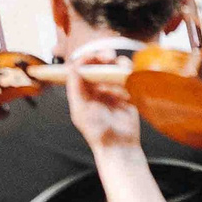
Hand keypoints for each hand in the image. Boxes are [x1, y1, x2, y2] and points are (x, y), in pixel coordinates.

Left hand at [63, 40, 141, 154]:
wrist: (119, 146)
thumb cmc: (97, 131)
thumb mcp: (80, 110)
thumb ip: (75, 88)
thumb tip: (73, 67)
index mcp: (83, 90)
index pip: (83, 67)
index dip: (87, 58)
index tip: (94, 56)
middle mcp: (97, 88)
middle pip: (100, 64)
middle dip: (104, 58)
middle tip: (110, 57)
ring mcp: (113, 90)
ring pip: (115, 69)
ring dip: (117, 70)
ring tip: (118, 80)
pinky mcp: (128, 94)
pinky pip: (129, 79)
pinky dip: (128, 81)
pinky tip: (126, 95)